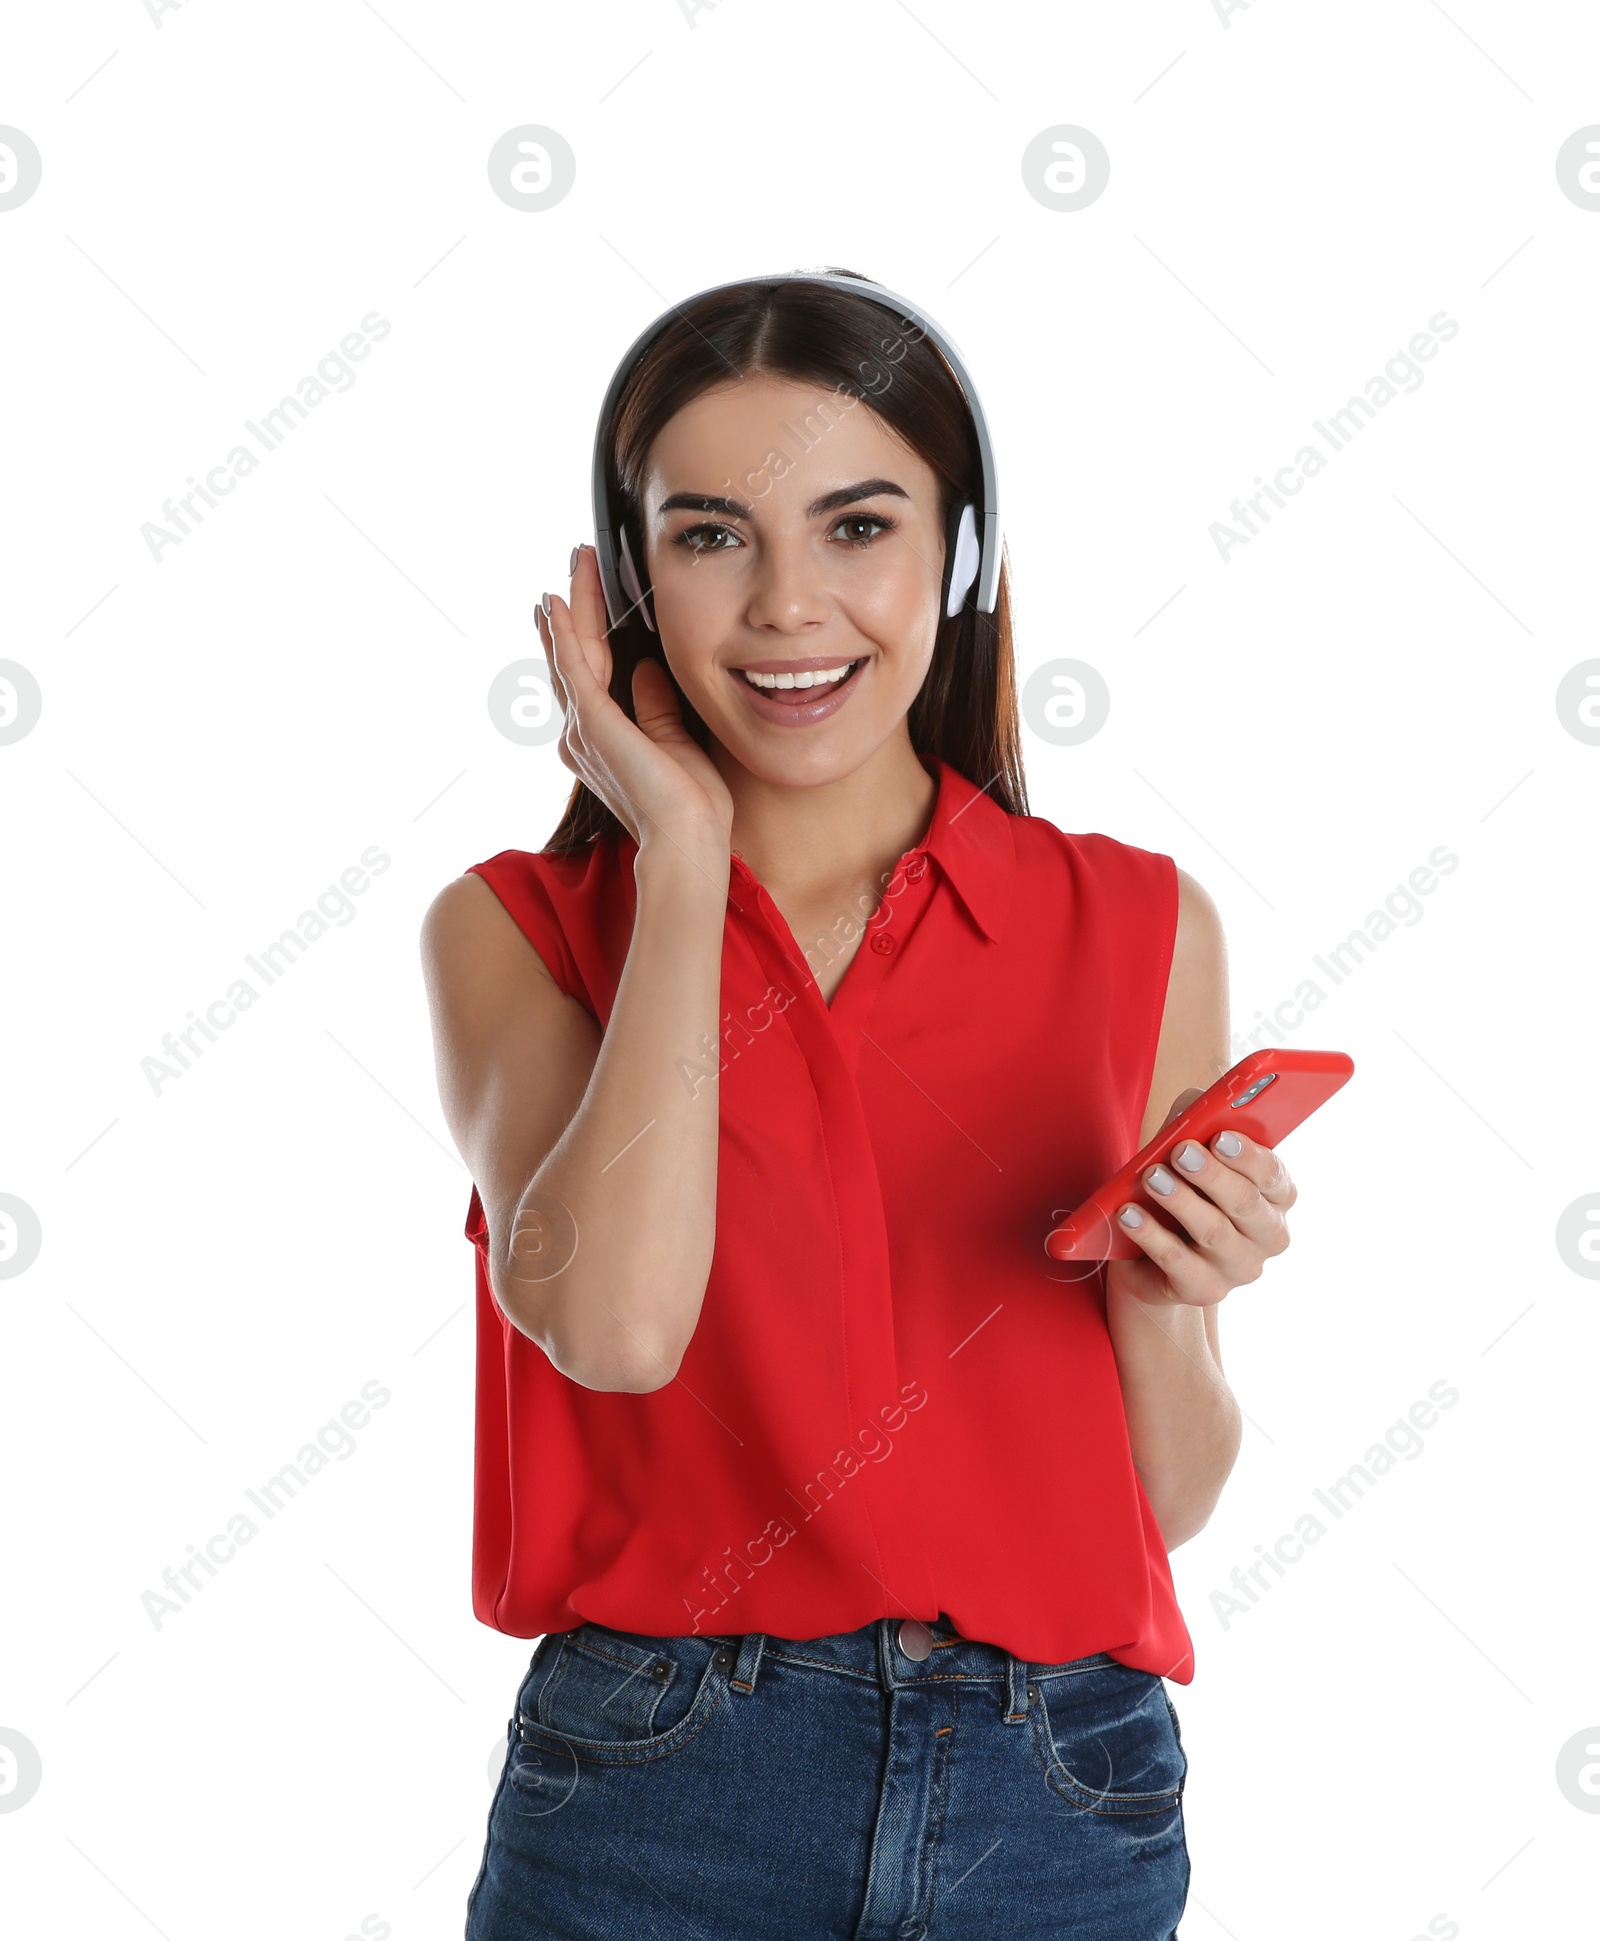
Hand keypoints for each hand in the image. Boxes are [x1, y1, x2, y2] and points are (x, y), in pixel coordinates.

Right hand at [537, 544, 733, 859]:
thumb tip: (648, 670)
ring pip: (571, 652)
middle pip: (572, 656)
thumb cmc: (691, 809)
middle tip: (575, 563)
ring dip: (570, 606)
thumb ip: (657, 708)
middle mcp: (582, 735)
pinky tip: (555, 602)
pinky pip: (572, 667)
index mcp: (602, 741)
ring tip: (573, 564)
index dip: (584, 634)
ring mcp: (584, 729)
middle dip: (573, 608)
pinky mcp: (594, 724)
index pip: (591, 674)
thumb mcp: (677, 744)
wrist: (687, 842)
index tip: (581, 599)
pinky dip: (562, 633)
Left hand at [1105, 1087, 1296, 1307]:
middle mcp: (1268, 1235)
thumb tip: (1195, 1104)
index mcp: (1276, 1196)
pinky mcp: (1204, 1290)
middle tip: (1180, 1152)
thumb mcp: (1189, 1148)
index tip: (1220, 1135)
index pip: (1272, 1175)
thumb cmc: (1181, 1186)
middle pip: (1245, 1204)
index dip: (1247, 1155)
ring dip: (1180, 1201)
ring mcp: (1239, 1268)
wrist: (1151, 1254)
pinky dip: (1151, 1235)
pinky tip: (1128, 1214)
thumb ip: (1197, 1119)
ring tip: (1151, 1177)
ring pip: (1213, 1233)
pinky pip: (1177, 1262)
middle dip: (1211, 1175)